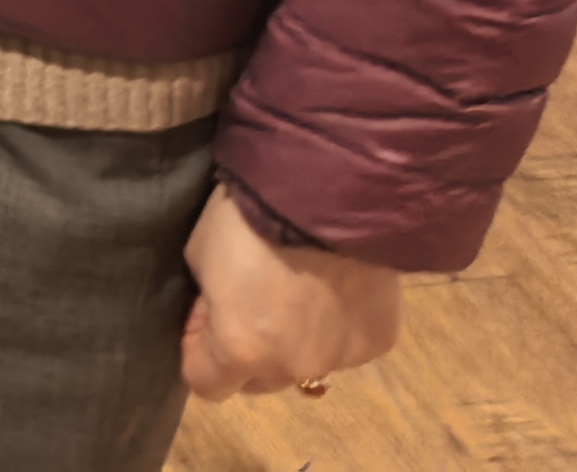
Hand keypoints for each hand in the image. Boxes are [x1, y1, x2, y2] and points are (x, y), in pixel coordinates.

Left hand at [181, 186, 400, 400]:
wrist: (326, 192)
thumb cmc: (247, 216)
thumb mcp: (199, 256)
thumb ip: (209, 303)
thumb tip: (220, 317)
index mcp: (241, 351)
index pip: (208, 385)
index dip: (198, 349)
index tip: (203, 315)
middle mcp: (292, 367)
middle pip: (260, 380)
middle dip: (249, 350)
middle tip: (252, 300)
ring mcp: (341, 359)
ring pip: (307, 365)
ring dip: (296, 341)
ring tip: (298, 289)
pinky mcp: (378, 340)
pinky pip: (346, 346)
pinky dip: (337, 325)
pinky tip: (335, 286)